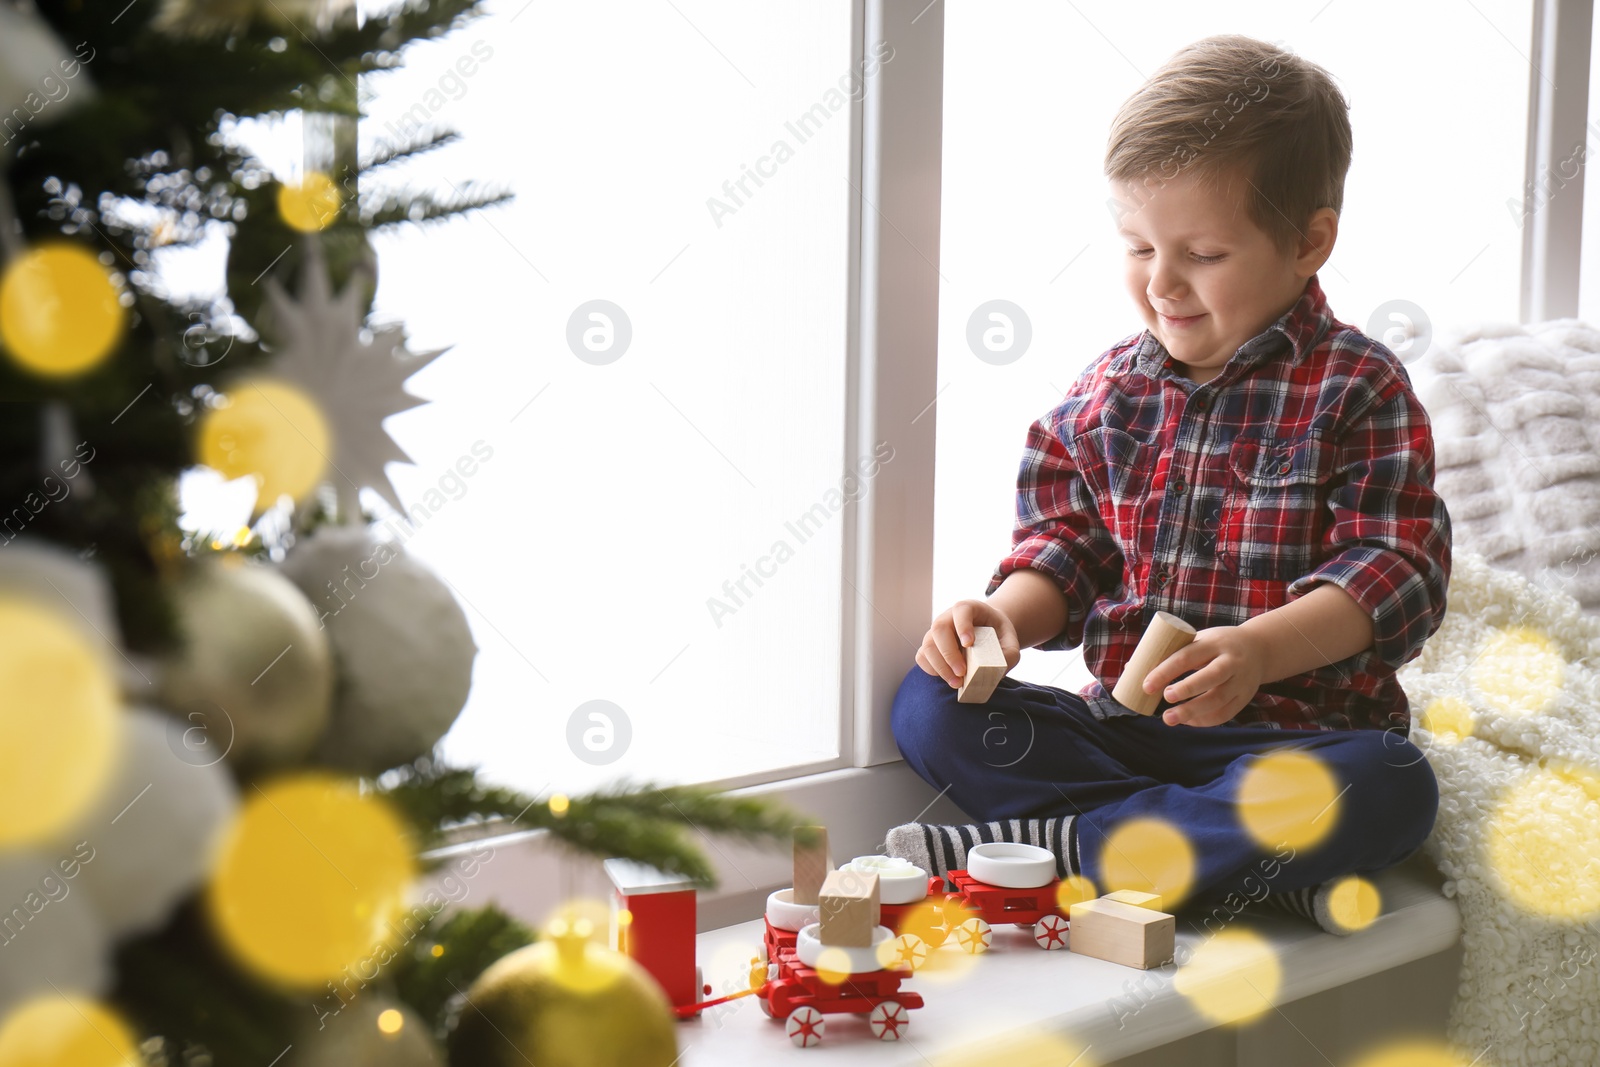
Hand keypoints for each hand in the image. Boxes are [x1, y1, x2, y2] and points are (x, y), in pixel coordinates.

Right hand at [917, 600, 1021, 689]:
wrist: (988, 633)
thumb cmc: (998, 635)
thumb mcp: (1010, 641)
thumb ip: (1009, 654)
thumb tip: (997, 670)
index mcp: (968, 608)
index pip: (961, 610)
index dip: (962, 626)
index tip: (969, 644)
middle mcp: (948, 617)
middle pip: (939, 629)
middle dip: (949, 653)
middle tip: (962, 672)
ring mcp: (936, 632)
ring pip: (928, 645)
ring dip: (940, 666)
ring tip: (957, 682)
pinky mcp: (931, 647)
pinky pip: (922, 657)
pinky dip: (932, 670)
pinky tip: (947, 678)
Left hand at [1142, 625, 1268, 726]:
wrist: (1258, 648)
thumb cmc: (1215, 645)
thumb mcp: (1198, 639)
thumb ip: (1170, 653)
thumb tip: (1131, 669)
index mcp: (1213, 642)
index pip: (1187, 656)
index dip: (1165, 671)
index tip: (1146, 685)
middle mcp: (1231, 661)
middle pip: (1209, 678)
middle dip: (1185, 690)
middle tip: (1164, 699)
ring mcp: (1241, 681)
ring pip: (1218, 699)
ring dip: (1192, 711)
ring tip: (1169, 718)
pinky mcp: (1245, 697)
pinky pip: (1226, 713)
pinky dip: (1205, 721)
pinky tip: (1188, 721)